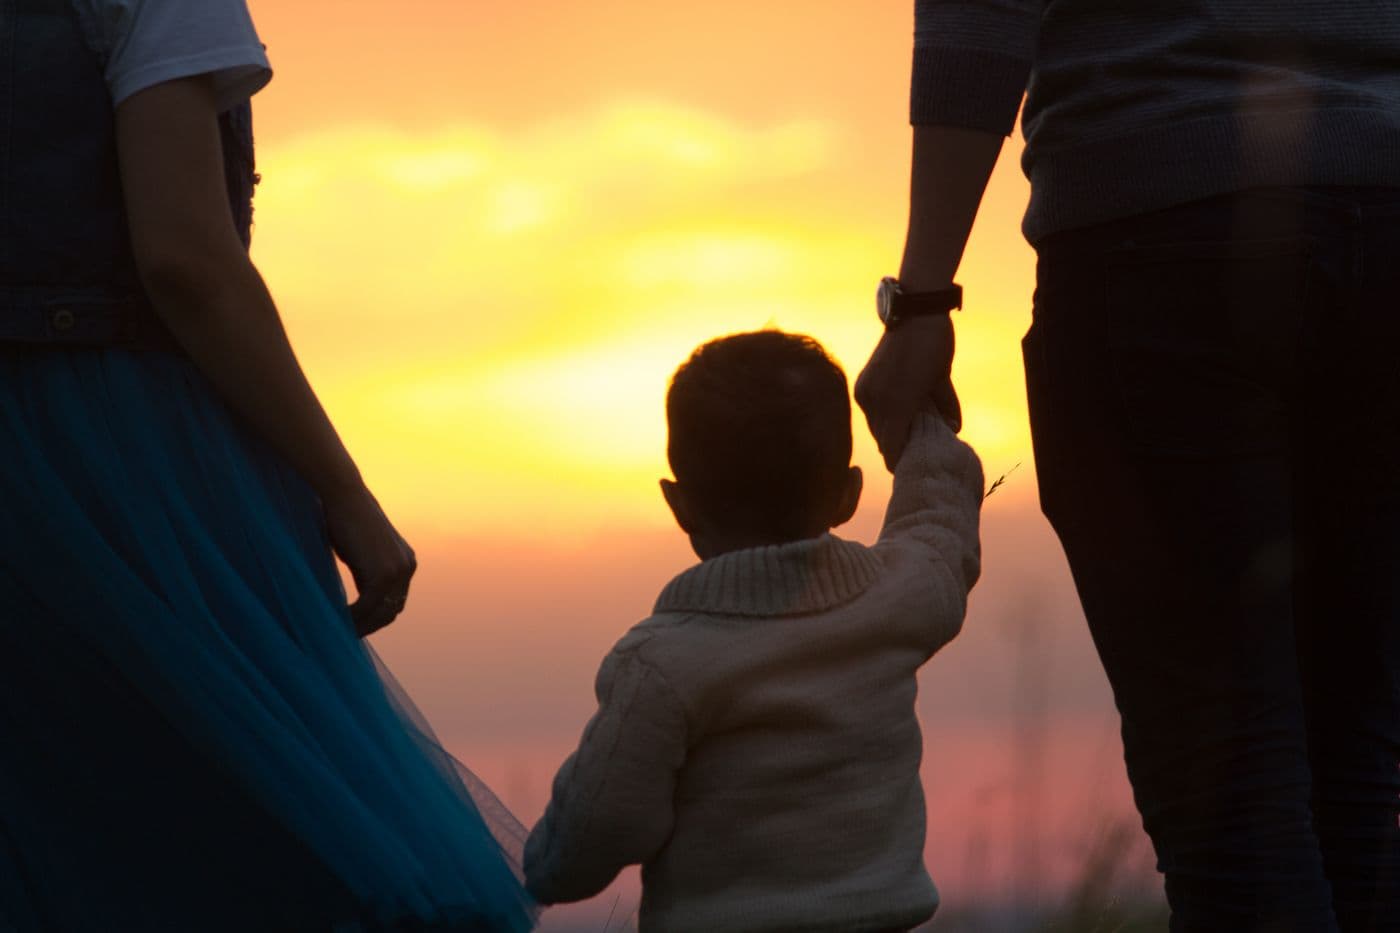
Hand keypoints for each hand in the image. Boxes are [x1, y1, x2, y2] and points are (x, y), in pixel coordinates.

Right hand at [321, 484, 417, 637]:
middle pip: (392, 610)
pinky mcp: (383, 573)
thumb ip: (366, 572)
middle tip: (345, 633)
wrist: (343, 494)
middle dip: (369, 625)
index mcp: (406, 562)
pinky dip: (352, 617)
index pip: (395, 601)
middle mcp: (408, 567)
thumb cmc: (344, 518)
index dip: (376, 617)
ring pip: (380, 612)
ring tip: (338, 630)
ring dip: (360, 625)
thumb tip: (358, 601)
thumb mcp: (362, 551)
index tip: (354, 624)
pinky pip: (367, 607)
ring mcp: (399, 571)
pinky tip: (336, 619)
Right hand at [855, 313, 960, 470]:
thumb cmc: (934, 345)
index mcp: (898, 405)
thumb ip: (945, 407)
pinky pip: (870, 413)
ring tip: (908, 431)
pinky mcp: (862, 384)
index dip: (902, 461)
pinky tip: (897, 414)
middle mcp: (876, 402)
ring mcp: (866, 393)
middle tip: (914, 451)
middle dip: (898, 448)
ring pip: (876, 427)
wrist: (913, 312)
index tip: (913, 467)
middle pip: (884, 440)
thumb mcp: (942, 379)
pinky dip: (882, 417)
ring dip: (889, 432)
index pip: (894, 448)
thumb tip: (953, 428)